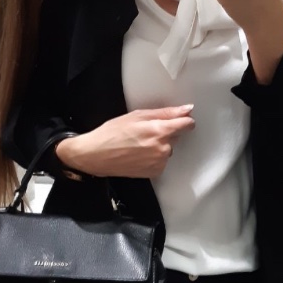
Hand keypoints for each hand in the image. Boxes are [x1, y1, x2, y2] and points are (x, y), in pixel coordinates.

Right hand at [55, 106, 195, 178]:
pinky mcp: (154, 172)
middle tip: (144, 132)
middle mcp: (163, 148)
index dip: (184, 120)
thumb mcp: (137, 116)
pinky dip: (153, 157)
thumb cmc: (112, 133)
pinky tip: (139, 154)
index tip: (179, 119)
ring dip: (159, 145)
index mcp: (160, 131)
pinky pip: (161, 161)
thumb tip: (186, 110)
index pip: (187, 124)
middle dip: (165, 132)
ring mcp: (159, 162)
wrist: (96, 156)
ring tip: (138, 144)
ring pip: (168, 149)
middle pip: (175, 136)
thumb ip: (165, 113)